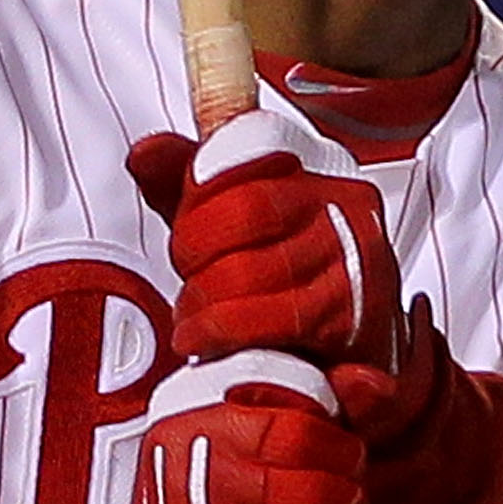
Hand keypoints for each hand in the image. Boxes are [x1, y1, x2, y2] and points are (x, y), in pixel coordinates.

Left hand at [131, 120, 413, 387]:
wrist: (356, 357)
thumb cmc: (291, 286)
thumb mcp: (235, 225)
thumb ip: (190, 183)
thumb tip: (146, 152)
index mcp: (320, 170)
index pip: (249, 146)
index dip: (200, 188)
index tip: (185, 225)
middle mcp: (345, 208)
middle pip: (245, 209)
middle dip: (194, 249)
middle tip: (186, 279)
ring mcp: (354, 264)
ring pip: (249, 272)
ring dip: (202, 303)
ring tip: (192, 322)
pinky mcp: (351, 324)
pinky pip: (270, 324)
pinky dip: (222, 335)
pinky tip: (206, 344)